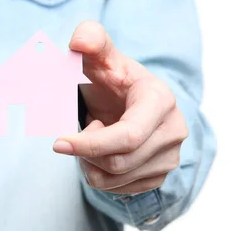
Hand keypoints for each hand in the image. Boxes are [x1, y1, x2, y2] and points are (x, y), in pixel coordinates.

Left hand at [53, 21, 188, 193]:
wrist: (129, 100)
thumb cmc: (111, 78)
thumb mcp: (100, 57)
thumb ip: (90, 40)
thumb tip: (79, 40)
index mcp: (160, 100)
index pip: (127, 136)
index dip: (89, 144)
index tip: (57, 143)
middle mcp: (173, 130)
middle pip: (118, 161)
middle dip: (86, 151)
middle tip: (79, 132)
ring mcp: (170, 157)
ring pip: (115, 179)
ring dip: (89, 163)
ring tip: (93, 137)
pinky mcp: (159, 176)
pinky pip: (118, 190)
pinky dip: (98, 174)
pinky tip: (102, 152)